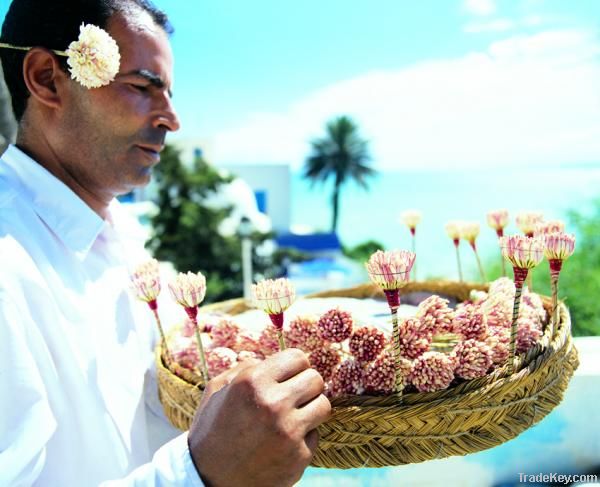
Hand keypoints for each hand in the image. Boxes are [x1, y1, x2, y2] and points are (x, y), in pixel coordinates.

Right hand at [187, 348, 330, 486]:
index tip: (290, 375)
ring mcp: (289, 431)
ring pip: (324, 405)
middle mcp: (274, 403)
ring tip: (294, 415)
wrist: (209, 480)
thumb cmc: (211, 431)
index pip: (298, 357)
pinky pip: (316, 434)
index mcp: (253, 382)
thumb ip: (244, 368)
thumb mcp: (217, 390)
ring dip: (311, 409)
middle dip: (305, 385)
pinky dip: (304, 436)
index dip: (295, 365)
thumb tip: (268, 359)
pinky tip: (284, 441)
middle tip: (293, 395)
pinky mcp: (299, 456)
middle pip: (316, 379)